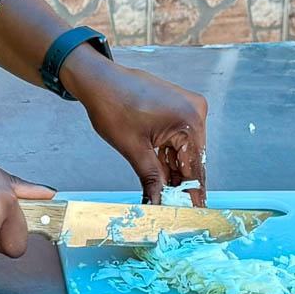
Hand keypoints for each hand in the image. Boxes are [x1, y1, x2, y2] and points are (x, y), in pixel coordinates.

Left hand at [61, 51, 207, 204]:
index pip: (195, 168)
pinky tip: (162, 175)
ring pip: (184, 150)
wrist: (98, 80)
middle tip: (174, 207)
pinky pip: (178, 138)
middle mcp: (195, 112)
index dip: (191, 194)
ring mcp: (188, 107)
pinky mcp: (178, 107)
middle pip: (192, 159)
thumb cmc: (113, 104)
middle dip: (181, 184)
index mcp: (190, 121)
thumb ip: (152, 179)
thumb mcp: (134, 149)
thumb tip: (158, 202)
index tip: (192, 213)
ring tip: (165, 195)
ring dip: (174, 171)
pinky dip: (169, 156)